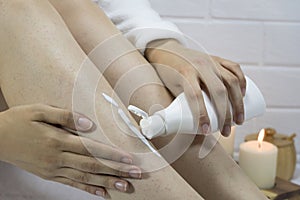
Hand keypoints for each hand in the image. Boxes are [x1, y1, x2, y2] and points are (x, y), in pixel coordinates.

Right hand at [0, 104, 140, 196]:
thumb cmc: (19, 121)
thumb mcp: (39, 110)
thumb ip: (65, 115)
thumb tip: (88, 124)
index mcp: (57, 140)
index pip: (90, 149)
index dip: (111, 154)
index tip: (129, 159)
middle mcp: (57, 158)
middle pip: (92, 165)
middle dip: (116, 170)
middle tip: (136, 175)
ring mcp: (53, 169)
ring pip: (85, 177)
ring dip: (107, 182)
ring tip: (125, 186)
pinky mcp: (50, 175)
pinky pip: (72, 183)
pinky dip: (88, 188)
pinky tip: (101, 193)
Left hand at [145, 39, 245, 135]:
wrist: (166, 51)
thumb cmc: (166, 74)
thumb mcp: (170, 88)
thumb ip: (181, 104)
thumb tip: (189, 128)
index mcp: (184, 73)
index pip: (195, 96)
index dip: (201, 115)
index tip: (206, 131)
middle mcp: (200, 65)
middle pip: (218, 91)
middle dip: (225, 115)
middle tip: (225, 132)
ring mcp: (210, 61)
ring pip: (231, 81)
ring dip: (238, 103)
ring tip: (239, 120)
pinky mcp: (217, 58)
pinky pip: (234, 68)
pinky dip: (241, 81)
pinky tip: (243, 95)